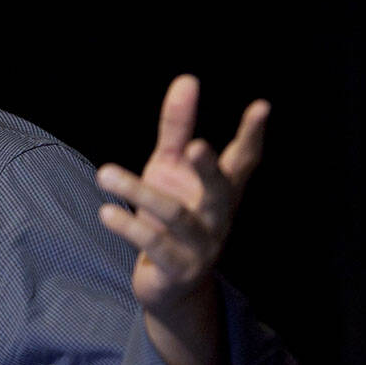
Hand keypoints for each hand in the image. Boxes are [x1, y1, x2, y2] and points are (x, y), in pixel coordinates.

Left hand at [95, 74, 268, 316]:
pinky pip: (154, 246)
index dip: (253, 135)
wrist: (167, 285)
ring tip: (104, 173)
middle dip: (209, 169)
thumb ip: (177, 127)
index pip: (244, 160)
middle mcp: (218, 218)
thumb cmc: (171, 217)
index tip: (262, 106)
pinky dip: (128, 227)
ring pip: (175, 216)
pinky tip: (106, 211)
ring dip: (138, 193)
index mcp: (222, 191)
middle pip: (220, 191)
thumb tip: (188, 79)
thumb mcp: (169, 168)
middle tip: (195, 146)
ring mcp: (201, 246)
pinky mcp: (177, 269)